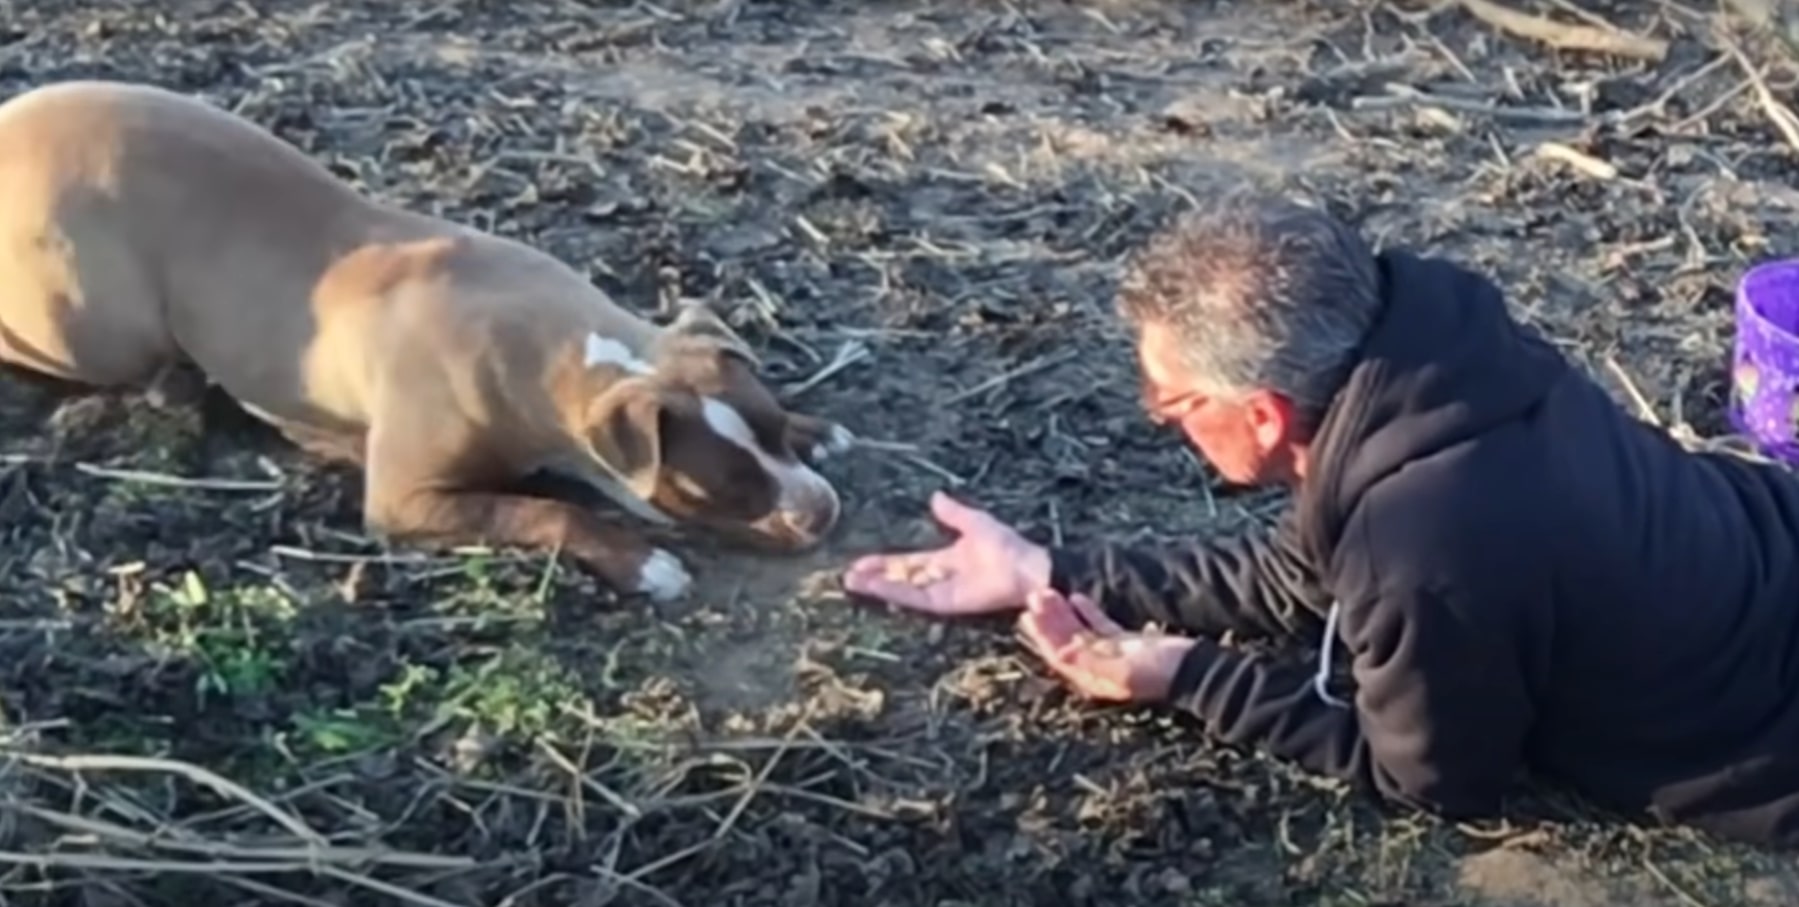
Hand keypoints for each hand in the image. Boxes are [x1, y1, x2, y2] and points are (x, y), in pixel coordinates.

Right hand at [840, 491, 1051, 615]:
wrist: (1026, 568)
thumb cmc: (1006, 545)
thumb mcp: (974, 522)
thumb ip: (953, 513)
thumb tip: (935, 496)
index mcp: (945, 559)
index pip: (907, 562)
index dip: (884, 562)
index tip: (860, 561)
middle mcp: (939, 577)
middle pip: (900, 577)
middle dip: (874, 576)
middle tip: (847, 576)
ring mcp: (941, 592)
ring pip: (902, 589)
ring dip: (878, 586)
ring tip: (852, 582)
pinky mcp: (945, 603)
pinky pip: (915, 598)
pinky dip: (895, 593)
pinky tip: (876, 587)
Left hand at [1016, 587, 1194, 702]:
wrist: (1193, 669)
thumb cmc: (1160, 672)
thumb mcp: (1123, 670)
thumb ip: (1091, 662)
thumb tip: (1061, 654)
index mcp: (1092, 678)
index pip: (1059, 654)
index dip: (1043, 633)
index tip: (1031, 611)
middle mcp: (1096, 668)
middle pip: (1064, 641)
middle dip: (1047, 619)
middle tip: (1034, 596)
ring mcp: (1110, 654)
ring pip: (1078, 631)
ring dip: (1062, 613)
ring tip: (1048, 592)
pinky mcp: (1125, 642)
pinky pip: (1097, 625)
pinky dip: (1085, 612)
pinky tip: (1076, 597)